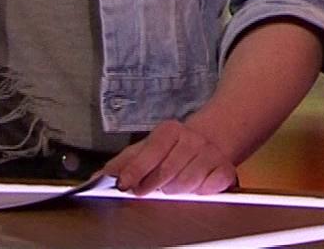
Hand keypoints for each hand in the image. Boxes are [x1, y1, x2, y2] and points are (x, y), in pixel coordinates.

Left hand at [102, 119, 237, 195]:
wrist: (212, 138)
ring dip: (175, 190)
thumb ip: (123, 163)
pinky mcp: (225, 169)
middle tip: (147, 189)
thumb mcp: (146, 148)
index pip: (151, 151)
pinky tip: (196, 186)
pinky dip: (200, 192)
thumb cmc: (173, 148)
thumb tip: (99, 176)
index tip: (124, 185)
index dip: (136, 170)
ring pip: (187, 183)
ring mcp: (210, 153)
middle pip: (167, 172)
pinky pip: (209, 188)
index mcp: (170, 131)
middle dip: (154, 185)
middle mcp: (192, 139)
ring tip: (172, 185)